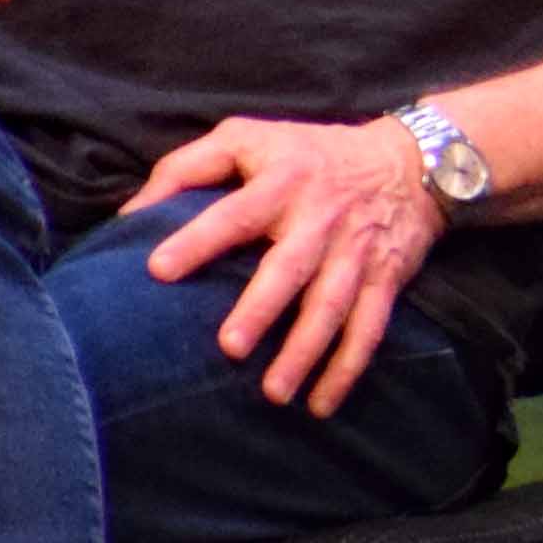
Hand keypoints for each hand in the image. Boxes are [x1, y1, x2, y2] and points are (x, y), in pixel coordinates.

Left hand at [128, 116, 446, 416]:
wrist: (413, 162)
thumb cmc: (311, 153)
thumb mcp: (248, 137)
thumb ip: (186, 168)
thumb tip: (129, 213)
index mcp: (281, 182)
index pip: (235, 212)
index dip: (197, 239)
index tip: (157, 269)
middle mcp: (320, 218)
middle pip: (290, 267)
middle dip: (262, 308)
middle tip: (230, 348)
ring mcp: (355, 252)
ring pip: (331, 307)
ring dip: (305, 351)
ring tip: (273, 393)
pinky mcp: (385, 279)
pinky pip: (369, 328)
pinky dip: (347, 368)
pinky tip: (321, 404)